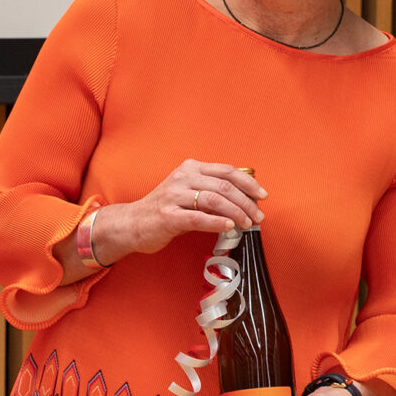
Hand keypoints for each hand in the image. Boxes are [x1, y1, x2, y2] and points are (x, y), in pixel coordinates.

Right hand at [89, 160, 266, 264]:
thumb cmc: (164, 209)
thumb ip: (211, 191)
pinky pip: (198, 218)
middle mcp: (182, 178)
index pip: (227, 171)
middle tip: (258, 216)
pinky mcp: (168, 216)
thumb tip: (244, 199)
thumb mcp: (187, 191)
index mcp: (190, 168)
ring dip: (236, 213)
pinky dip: (217, 222)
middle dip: (247, 202)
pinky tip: (228, 226)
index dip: (249, 183)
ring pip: (214, 200)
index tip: (263, 195)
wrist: (132, 223)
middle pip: (224, 186)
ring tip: (247, 223)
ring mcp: (174, 196)